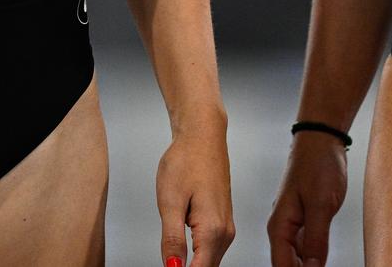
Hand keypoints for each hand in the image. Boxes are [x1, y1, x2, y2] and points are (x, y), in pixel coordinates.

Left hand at [155, 121, 234, 265]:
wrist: (202, 136)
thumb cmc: (185, 161)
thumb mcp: (170, 202)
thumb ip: (172, 240)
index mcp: (213, 230)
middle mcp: (225, 233)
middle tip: (166, 263)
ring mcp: (226, 228)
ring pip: (208, 262)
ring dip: (191, 265)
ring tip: (170, 259)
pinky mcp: (222, 222)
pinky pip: (210, 250)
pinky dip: (196, 256)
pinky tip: (180, 253)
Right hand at [266, 129, 347, 266]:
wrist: (321, 139)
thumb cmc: (318, 163)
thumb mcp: (321, 204)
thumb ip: (315, 239)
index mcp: (280, 225)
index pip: (281, 266)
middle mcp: (283, 227)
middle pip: (287, 265)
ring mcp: (294, 224)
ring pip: (296, 258)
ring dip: (306, 266)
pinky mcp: (306, 219)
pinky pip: (305, 246)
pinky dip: (313, 257)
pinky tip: (323, 261)